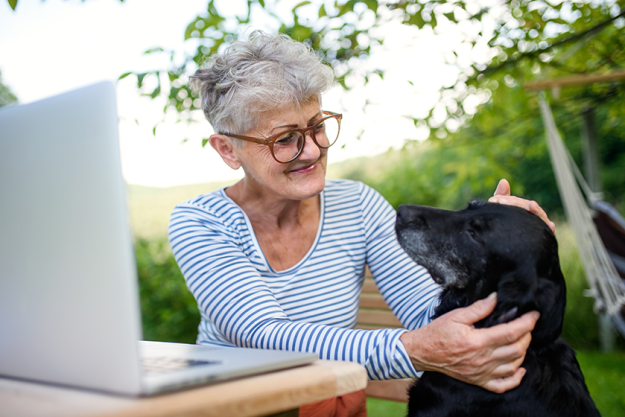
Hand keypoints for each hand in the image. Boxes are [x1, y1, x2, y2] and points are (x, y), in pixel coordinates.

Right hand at [400, 293, 538, 393]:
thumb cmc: (438, 332)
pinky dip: (516, 378)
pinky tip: (520, 368)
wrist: (423, 352)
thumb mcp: (456, 315)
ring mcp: (481, 372)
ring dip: (523, 352)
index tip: (533, 315)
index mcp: (478, 341)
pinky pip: (503, 385)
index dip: (526, 323)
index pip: (511, 332)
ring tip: (522, 340)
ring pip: (514, 365)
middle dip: (527, 335)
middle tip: (527, 325)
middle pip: (517, 349)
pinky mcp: (478, 380)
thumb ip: (479, 308)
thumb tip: (496, 298)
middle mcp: (482, 359)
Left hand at [489, 179, 555, 233]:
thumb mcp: (502, 210)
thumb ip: (502, 196)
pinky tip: (550, 225)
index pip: (518, 202)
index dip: (508, 200)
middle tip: (500, 202)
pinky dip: (550, 228)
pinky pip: (549, 232)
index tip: (494, 200)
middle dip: (516, 204)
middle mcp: (534, 217)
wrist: (505, 247)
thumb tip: (504, 181)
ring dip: (535, 212)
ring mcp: (539, 226)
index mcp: (525, 210)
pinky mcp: (544, 237)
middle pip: (528, 207)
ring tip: (532, 206)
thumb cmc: (505, 225)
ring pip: (539, 217)